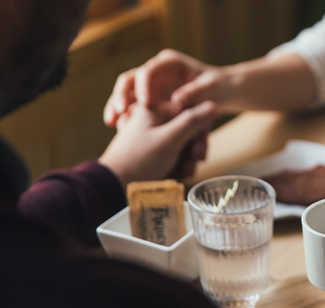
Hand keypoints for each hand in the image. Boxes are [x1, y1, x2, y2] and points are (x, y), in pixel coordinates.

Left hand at [98, 101, 215, 185]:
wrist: (113, 186)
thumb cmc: (139, 160)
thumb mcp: (169, 139)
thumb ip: (192, 121)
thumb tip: (212, 104)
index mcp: (153, 109)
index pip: (188, 112)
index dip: (198, 131)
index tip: (199, 149)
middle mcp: (152, 121)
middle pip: (186, 130)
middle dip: (191, 150)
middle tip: (192, 164)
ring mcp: (151, 137)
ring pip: (180, 145)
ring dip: (185, 160)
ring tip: (182, 173)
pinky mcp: (150, 152)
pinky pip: (171, 155)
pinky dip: (176, 165)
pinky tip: (175, 175)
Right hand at [103, 49, 233, 126]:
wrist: (221, 91)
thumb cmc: (218, 86)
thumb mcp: (212, 88)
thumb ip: (196, 92)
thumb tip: (177, 99)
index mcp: (169, 63)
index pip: (148, 70)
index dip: (143, 86)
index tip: (144, 104)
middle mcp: (156, 70)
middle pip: (130, 79)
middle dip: (121, 95)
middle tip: (119, 112)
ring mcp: (150, 84)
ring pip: (126, 92)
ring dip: (116, 105)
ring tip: (111, 122)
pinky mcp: (149, 98)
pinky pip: (130, 105)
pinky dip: (123, 115)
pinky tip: (117, 127)